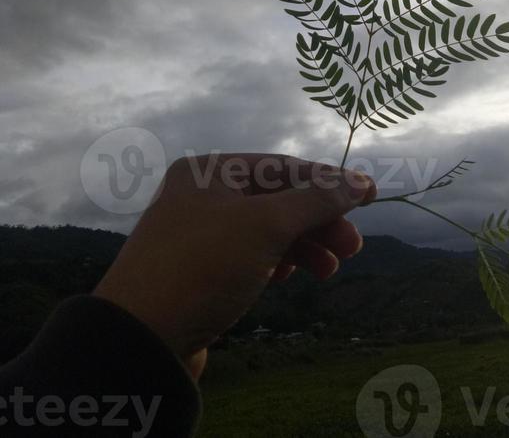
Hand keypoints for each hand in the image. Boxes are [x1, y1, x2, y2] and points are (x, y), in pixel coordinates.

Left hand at [93, 153, 375, 378]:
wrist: (140, 340)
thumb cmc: (203, 266)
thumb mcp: (266, 225)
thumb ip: (316, 200)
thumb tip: (359, 181)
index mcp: (209, 171)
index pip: (281, 167)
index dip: (328, 181)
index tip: (368, 197)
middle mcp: (200, 196)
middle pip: (276, 200)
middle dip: (318, 222)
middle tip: (352, 248)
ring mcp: (197, 235)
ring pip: (265, 231)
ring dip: (302, 246)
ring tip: (329, 271)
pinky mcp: (198, 272)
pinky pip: (248, 256)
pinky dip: (275, 263)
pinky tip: (287, 278)